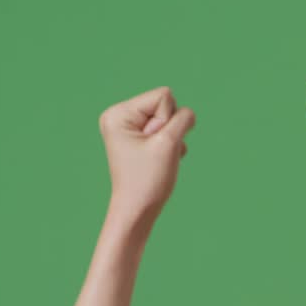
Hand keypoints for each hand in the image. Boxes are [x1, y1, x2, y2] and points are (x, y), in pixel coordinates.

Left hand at [98, 86, 195, 221]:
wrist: (138, 210)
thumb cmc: (149, 179)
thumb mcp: (169, 143)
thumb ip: (183, 118)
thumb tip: (187, 114)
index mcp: (119, 112)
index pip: (163, 96)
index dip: (168, 120)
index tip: (153, 144)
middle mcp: (120, 115)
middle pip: (166, 104)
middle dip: (170, 129)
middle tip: (155, 152)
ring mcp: (129, 127)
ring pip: (170, 118)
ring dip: (172, 138)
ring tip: (157, 158)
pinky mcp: (139, 138)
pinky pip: (166, 129)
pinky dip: (170, 145)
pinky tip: (159, 161)